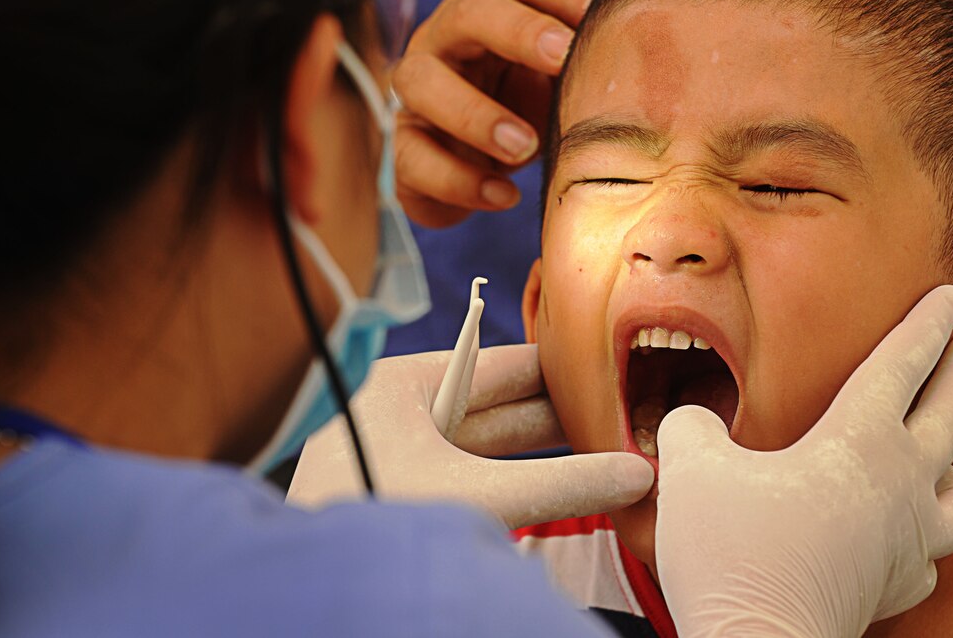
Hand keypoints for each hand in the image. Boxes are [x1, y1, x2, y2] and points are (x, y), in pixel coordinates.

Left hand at [286, 343, 653, 528]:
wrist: (317, 587)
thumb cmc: (377, 518)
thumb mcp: (481, 495)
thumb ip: (564, 486)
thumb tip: (635, 474)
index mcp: (405, 384)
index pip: (498, 364)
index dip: (557, 370)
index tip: (605, 374)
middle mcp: (398, 410)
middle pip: (494, 406)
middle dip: (554, 417)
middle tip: (614, 418)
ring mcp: (394, 454)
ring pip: (481, 445)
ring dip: (536, 453)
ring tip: (593, 452)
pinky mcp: (397, 492)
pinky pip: (465, 475)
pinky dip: (508, 480)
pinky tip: (544, 487)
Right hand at [392, 0, 597, 226]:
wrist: (480, 166)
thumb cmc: (532, 105)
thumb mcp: (563, 79)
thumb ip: (595, 57)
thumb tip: (661, 44)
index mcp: (496, 6)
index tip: (599, 12)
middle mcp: (448, 35)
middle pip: (467, 11)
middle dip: (516, 31)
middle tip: (561, 58)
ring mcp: (418, 88)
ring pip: (421, 82)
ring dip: (474, 113)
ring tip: (525, 148)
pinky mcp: (404, 143)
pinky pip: (413, 156)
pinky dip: (460, 179)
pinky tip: (504, 195)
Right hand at [655, 285, 952, 637]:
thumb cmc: (732, 551)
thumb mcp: (691, 467)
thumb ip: (692, 426)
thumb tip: (692, 420)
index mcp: (859, 442)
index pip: (903, 366)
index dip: (927, 324)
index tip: (952, 295)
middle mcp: (900, 487)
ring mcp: (906, 542)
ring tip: (940, 458)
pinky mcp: (894, 587)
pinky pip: (928, 556)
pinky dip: (919, 535)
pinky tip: (894, 533)